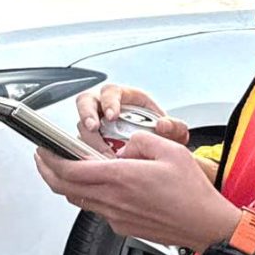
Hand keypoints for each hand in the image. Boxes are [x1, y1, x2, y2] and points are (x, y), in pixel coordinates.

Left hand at [36, 131, 239, 250]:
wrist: (207, 226)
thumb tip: (125, 146)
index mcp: (121, 178)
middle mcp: (113, 199)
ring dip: (65, 184)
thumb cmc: (193, 193)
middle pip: (63, 187)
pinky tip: (96, 186)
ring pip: (77, 199)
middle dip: (47, 171)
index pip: (69, 170)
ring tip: (64, 169)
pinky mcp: (122, 227)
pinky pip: (96, 209)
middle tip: (43, 158)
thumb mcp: (171, 150)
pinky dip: (88, 195)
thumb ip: (140, 141)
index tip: (43, 148)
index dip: (49, 159)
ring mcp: (115, 216)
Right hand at [75, 84, 189, 149]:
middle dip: (87, 114)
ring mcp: (94, 122)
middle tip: (93, 128)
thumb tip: (163, 125)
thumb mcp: (171, 129)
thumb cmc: (158, 133)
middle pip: (85, 102)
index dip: (108, 102)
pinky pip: (80, 142)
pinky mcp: (88, 139)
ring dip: (85, 137)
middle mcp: (104, 106)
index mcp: (123, 97)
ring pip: (80, 123)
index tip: (112, 116)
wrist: (154, 150)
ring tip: (95, 151)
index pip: (110, 92)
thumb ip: (174, 126)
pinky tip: (96, 162)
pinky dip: (86, 151)